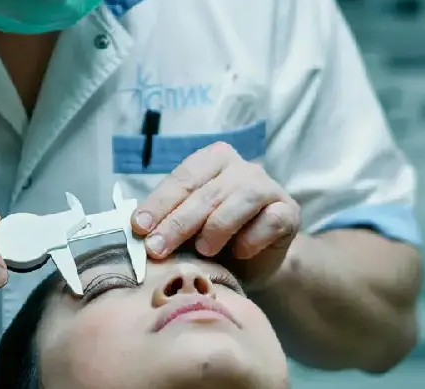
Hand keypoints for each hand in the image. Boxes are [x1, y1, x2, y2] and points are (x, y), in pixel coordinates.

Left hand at [131, 141, 299, 285]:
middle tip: (156, 249)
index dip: (159, 203)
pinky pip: (269, 221)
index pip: (182, 178)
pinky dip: (251, 239)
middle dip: (177, 222)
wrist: (255, 264)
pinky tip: (239, 254)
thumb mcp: (186, 227)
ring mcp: (267, 186)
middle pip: (205, 192)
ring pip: (238, 201)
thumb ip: (166, 219)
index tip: (138, 227)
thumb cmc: (213, 239)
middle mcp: (241, 166)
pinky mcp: (288, 211)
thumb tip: (135, 228)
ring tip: (201, 251)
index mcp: (211, 159)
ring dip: (215, 228)